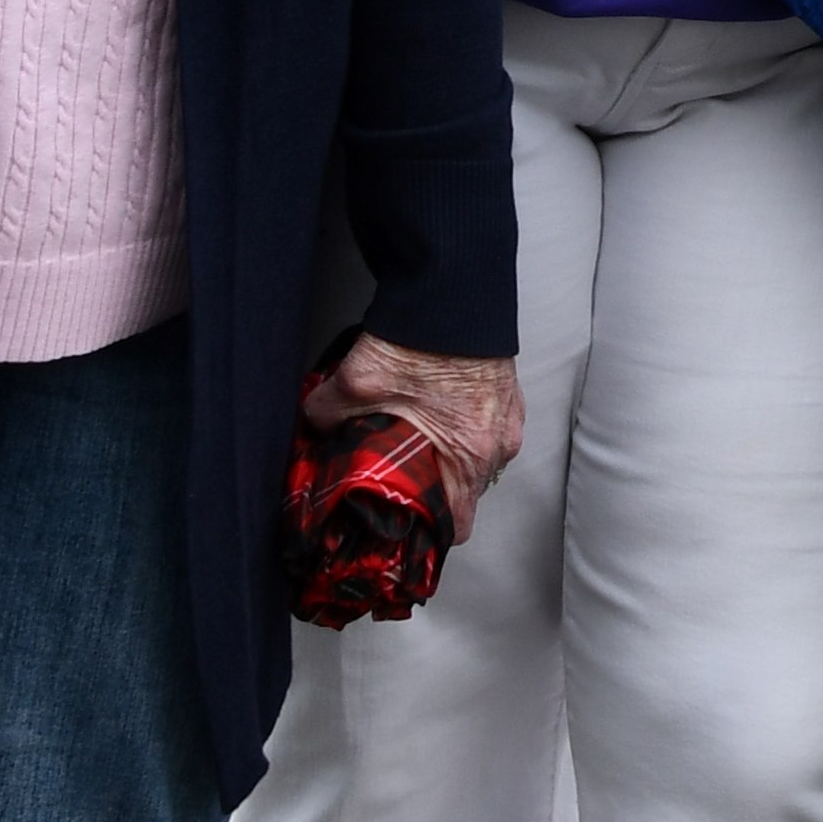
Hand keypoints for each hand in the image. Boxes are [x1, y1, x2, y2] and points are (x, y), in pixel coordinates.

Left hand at [302, 336, 522, 538]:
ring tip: (416, 448)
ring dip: (451, 463)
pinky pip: (489, 433)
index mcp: (470, 455)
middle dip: (434, 496)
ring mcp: (508, 419)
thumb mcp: (357, 382)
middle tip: (398, 485)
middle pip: (466, 495)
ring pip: (478, 464)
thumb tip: (313, 428)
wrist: (456, 288)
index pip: (456, 525)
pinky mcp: (509, 395)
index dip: (427, 533)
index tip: (401, 528)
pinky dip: (466, 434)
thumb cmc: (421, 339)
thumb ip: (327, 414)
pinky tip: (438, 417)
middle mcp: (498, 444)